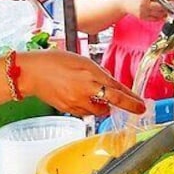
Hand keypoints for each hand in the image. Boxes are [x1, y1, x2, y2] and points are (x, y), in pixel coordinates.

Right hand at [20, 49, 144, 116]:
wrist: (32, 73)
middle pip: (113, 102)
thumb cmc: (54, 61)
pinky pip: (85, 113)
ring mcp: (76, 102)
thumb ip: (98, 72)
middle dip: (128, 106)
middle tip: (138, 108)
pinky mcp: (68, 110)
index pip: (117, 89)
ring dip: (105, 106)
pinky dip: (90, 108)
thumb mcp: (81, 60)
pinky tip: (85, 99)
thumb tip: (110, 82)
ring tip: (100, 97)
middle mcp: (85, 91)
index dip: (131, 98)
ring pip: (99, 110)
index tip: (142, 104)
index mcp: (90, 75)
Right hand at [120, 0, 171, 21]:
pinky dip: (160, 15)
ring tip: (170, 6)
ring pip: (160, 13)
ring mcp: (143, 13)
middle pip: (162, 7)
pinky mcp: (143, 18)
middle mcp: (144, 5)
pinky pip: (156, 18)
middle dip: (170, 5)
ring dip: (166, 10)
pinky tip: (162, 11)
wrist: (120, 2)